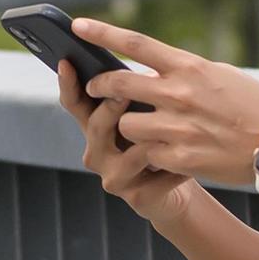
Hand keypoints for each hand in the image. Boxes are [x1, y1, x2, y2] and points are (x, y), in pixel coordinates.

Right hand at [55, 42, 198, 225]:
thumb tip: (148, 71)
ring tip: (175, 127)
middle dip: (111, 108)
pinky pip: (157, 173)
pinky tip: (193, 159)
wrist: (179, 187)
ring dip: (154, 138)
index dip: (68, 83)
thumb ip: (140, 94)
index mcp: (97, 125)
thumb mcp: (149, 112)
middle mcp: (97, 151)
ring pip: (130, 152)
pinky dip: (178, 163)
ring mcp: (113, 176)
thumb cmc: (164, 140)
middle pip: (96, 125)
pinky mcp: (136, 197)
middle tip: (125, 92)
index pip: (75, 102)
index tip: (65, 62)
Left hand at [68, 15, 258, 193]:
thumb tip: (159, 69)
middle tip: (97, 89)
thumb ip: (187, 72)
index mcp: (190, 67)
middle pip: (118, 83)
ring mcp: (177, 127)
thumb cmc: (255, 107)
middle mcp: (178, 94)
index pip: (135, 44)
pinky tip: (168, 154)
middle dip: (100, 86)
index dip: (102, 33)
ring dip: (129, 127)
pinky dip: (151, 154)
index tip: (78, 26)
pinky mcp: (179, 157)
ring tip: (146, 130)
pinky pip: (146, 153)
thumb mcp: (222, 76)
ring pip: (126, 124)